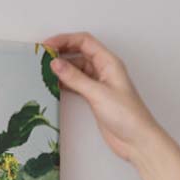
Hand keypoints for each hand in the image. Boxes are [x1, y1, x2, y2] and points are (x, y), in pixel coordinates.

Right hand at [41, 31, 159, 163]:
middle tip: (42, 56)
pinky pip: (77, 83)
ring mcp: (99, 83)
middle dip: (61, 51)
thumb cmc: (127, 116)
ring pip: (77, 68)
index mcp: (109, 62)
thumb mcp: (98, 93)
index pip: (84, 41)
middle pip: (79, 52)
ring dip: (62, 68)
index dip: (65, 39)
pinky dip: (65, 82)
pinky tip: (54, 84)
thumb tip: (56, 63)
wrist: (137, 140)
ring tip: (44, 71)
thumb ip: (75, 78)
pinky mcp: (95, 97)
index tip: (48, 45)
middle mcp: (104, 70)